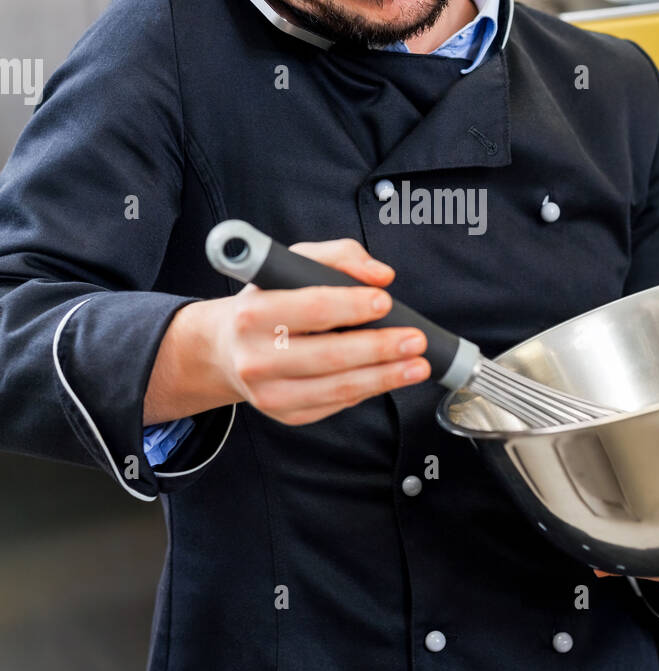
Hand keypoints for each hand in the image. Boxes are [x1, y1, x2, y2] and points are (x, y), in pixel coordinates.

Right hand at [216, 237, 429, 425]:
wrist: (228, 348)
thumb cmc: (268, 300)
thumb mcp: (294, 264)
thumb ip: (339, 256)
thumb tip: (381, 275)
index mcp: (252, 313)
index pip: (311, 309)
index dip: (352, 306)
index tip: (385, 301)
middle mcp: (254, 357)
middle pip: (329, 355)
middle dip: (380, 348)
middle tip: (415, 339)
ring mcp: (268, 392)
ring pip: (338, 388)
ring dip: (385, 377)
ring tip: (417, 365)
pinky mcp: (285, 414)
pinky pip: (336, 404)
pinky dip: (368, 390)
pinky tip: (389, 377)